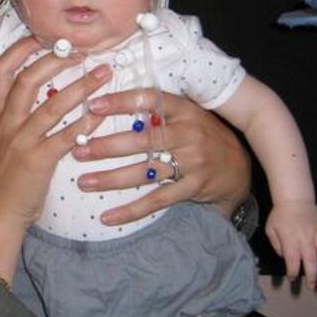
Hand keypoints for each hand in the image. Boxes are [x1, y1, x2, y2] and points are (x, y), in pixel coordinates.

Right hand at [0, 37, 110, 280]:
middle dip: (57, 59)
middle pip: (28, 78)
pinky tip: (102, 113)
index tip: (46, 35)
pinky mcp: (37, 161)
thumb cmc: (2, 183)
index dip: (22, 48)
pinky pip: (66, 135)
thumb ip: (16, 120)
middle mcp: (5, 123)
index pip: (2, 70)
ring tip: (105, 73)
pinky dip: (86, 122)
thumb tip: (46, 98)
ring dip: (81, 86)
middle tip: (84, 51)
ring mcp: (20, 141)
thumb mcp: (0, 144)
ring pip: (52, 104)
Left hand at [71, 88, 250, 225]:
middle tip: (78, 151)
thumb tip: (110, 101)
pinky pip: (157, 200)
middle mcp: (189, 134)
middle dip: (107, 146)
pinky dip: (131, 210)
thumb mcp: (188, 114)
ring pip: (145, 172)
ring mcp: (192, 162)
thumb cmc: (202, 136)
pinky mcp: (193, 187)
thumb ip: (158, 109)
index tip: (92, 106)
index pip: (149, 100)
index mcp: (184, 110)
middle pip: (142, 140)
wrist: (238, 169)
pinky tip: (108, 216)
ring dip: (111, 179)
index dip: (120, 102)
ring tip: (84, 182)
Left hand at [265, 201, 316, 286]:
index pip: (292, 260)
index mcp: (290, 239)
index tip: (292, 278)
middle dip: (311, 275)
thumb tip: (286, 258)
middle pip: (310, 260)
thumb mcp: (271, 229)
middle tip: (311, 286)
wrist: (295, 198)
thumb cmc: (280, 215)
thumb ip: (277, 245)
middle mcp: (305, 238)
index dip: (293, 271)